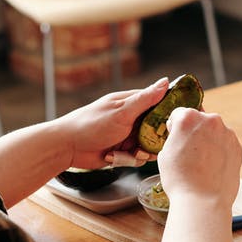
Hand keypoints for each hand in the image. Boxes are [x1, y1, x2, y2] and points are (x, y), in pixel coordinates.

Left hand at [55, 77, 169, 168]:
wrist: (67, 147)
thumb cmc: (91, 124)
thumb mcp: (122, 111)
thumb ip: (145, 99)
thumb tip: (165, 81)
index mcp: (130, 103)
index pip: (157, 103)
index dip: (167, 112)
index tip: (174, 122)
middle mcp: (130, 118)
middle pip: (155, 128)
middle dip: (155, 138)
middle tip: (150, 143)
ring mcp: (125, 135)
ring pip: (148, 145)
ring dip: (142, 152)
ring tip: (133, 153)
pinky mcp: (121, 151)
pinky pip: (136, 157)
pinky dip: (130, 160)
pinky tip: (117, 158)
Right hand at [155, 107, 241, 208]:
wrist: (203, 201)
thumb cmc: (180, 179)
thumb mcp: (165, 153)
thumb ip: (175, 136)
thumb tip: (181, 134)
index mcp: (189, 118)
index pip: (179, 114)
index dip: (174, 127)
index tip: (174, 139)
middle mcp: (210, 120)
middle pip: (199, 120)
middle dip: (193, 132)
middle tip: (187, 153)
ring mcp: (227, 133)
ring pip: (213, 132)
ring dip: (207, 141)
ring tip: (200, 163)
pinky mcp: (237, 147)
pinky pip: (224, 144)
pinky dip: (218, 151)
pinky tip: (211, 167)